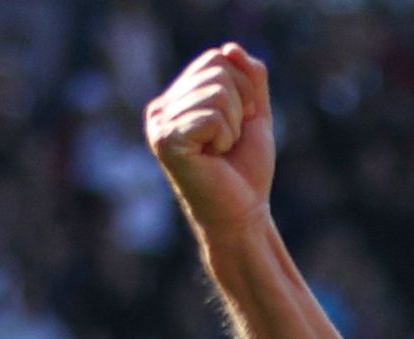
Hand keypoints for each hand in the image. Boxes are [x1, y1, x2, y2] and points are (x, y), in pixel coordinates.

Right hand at [144, 44, 277, 240]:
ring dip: (233, 126)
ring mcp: (159, 124)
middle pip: (216, 71)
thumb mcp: (254, 114)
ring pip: (216, 93)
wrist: (243, 215)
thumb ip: (249, 78)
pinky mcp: (166, 140)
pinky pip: (212, 116)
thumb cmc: (246, 169)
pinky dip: (225, 137)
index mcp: (176, 99)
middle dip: (239, 107)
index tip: (238, 124)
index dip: (242, 89)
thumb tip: (230, 48)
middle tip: (229, 142)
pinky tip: (213, 158)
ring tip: (220, 151)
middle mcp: (160, 108)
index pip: (216, 59)